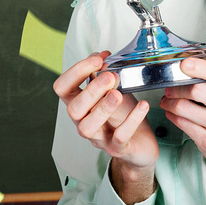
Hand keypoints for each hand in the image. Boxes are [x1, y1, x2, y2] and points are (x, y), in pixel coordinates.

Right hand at [53, 51, 158, 170]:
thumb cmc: (123, 114)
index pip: (62, 88)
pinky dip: (131, 121)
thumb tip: (102, 56)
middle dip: (91, 90)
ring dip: (102, 108)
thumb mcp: (114, 90)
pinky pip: (120, 138)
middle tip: (110, 76)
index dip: (75, 72)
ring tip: (118, 94)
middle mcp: (84, 121)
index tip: (97, 60)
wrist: (140, 141)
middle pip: (73, 109)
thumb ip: (104, 74)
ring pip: (88, 127)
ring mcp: (99, 137)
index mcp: (80, 104)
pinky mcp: (117, 148)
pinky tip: (142, 106)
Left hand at [160, 37, 205, 196]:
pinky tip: (172, 112)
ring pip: (187, 109)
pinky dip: (173, 116)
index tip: (185, 63)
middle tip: (169, 84)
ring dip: (171, 102)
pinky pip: (184, 125)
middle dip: (178, 86)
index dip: (203, 67)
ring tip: (167, 98)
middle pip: (199, 91)